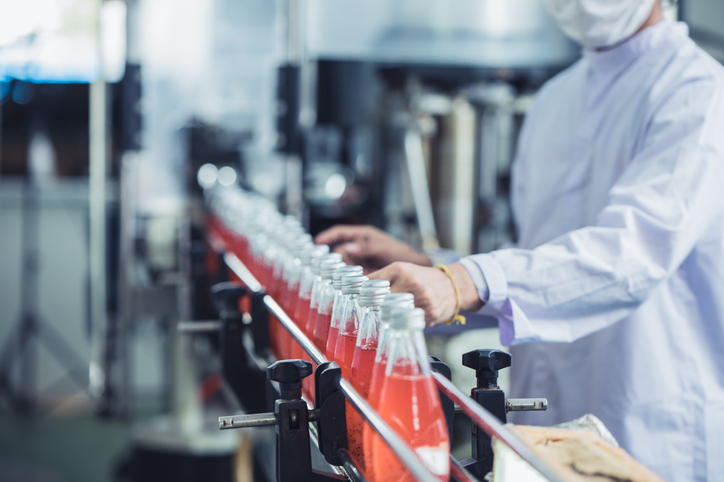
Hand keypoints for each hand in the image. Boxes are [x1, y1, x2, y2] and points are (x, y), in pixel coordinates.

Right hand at [314, 225, 430, 273]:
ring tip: (342, 281)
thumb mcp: (384, 248)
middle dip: (336, 262)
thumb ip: (367, 248)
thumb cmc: (401, 252)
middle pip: (340, 252)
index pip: (341, 232)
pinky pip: (352, 276)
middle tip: (333, 271)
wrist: (416, 268)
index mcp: (363, 236)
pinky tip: (350, 286)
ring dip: (342, 273)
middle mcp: (359, 247)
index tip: (317, 243)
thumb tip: (349, 248)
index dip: (328, 237)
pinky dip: (350, 281)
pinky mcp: (364, 273)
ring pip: (344, 265)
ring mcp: (361, 260)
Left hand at [368, 262, 482, 326]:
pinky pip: (407, 322)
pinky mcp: (428, 313)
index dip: (361, 294)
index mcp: (399, 269)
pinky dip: (402, 323)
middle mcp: (409, 282)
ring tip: (386, 316)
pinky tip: (402, 320)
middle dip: (372, 307)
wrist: (453, 285)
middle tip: (370, 310)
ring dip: (386, 317)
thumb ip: (382, 278)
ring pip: (392, 314)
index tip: (357, 299)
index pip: (371, 284)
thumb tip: (358, 290)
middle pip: (379, 300)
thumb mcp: (402, 270)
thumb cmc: (423, 278)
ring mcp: (420, 298)